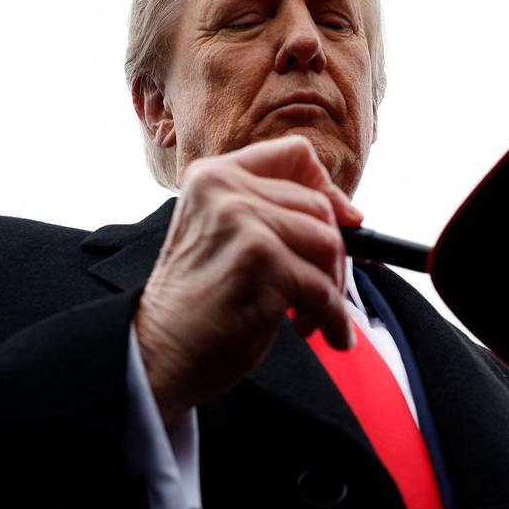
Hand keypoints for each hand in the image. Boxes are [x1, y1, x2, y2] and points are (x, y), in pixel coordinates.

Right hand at [134, 135, 362, 424]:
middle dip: (334, 255)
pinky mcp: (259, 259)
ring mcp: (241, 220)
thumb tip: (351, 217)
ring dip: (332, 288)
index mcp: (213, 176)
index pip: (295, 155)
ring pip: (327, 243)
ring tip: (311, 316)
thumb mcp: (226, 239)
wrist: (157, 353)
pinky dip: (332, 316)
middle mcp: (224, 188)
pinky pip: (322, 286)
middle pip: (319, 205)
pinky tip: (323, 332)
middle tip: (322, 292)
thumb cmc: (197, 306)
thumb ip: (270, 215)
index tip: (346, 222)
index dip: (329, 188)